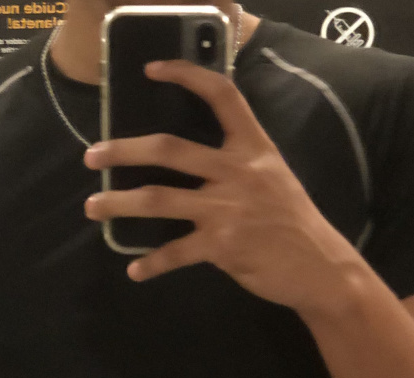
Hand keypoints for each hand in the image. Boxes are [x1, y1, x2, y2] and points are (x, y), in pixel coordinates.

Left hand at [82, 58, 362, 315]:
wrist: (320, 268)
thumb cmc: (294, 224)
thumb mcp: (275, 178)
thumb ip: (239, 165)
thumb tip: (195, 167)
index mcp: (253, 148)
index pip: (221, 95)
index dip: (185, 76)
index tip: (151, 70)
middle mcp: (237, 171)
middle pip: (168, 149)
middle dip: (123, 150)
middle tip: (93, 156)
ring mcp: (227, 209)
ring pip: (159, 199)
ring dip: (120, 203)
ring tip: (94, 208)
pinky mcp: (221, 246)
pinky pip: (175, 253)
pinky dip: (152, 263)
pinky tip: (136, 271)